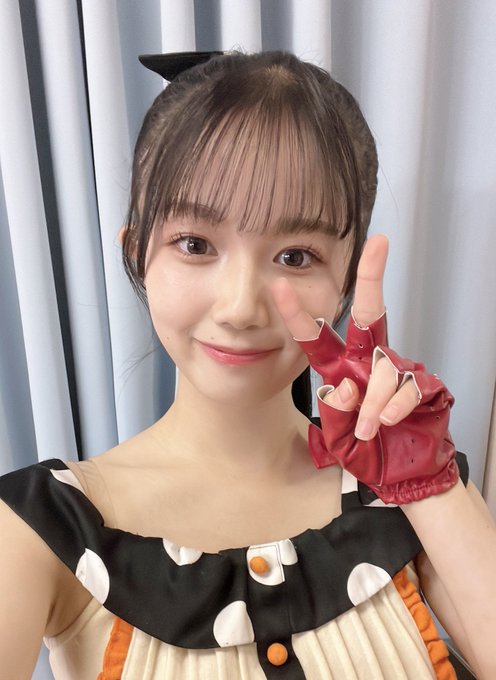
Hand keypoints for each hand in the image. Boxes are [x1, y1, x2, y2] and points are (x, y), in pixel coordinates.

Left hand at [272, 234, 458, 503]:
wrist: (403, 474)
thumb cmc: (367, 451)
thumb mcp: (339, 436)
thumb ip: (336, 412)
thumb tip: (339, 389)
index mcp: (340, 371)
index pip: (316, 339)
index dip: (297, 313)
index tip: (279, 284)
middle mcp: (367, 363)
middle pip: (368, 314)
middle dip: (372, 278)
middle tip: (377, 244)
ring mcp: (397, 370)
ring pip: (382, 366)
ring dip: (372, 401)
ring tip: (367, 429)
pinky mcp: (424, 384)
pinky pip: (406, 386)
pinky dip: (393, 408)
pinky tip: (387, 423)